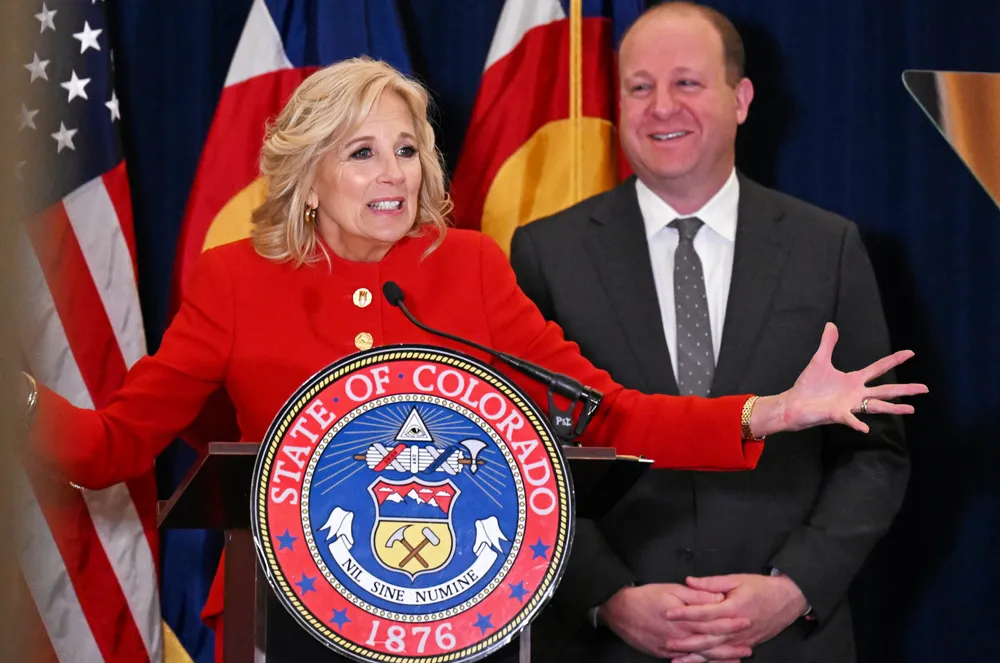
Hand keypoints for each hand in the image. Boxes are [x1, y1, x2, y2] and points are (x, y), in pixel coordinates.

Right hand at [598, 584, 752, 659]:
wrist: (618, 611)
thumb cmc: (645, 597)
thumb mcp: (671, 590)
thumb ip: (696, 596)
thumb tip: (717, 598)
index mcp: (685, 619)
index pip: (713, 621)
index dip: (731, 623)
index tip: (746, 622)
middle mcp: (680, 636)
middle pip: (710, 643)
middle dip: (730, 647)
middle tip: (749, 648)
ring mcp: (672, 648)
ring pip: (700, 656)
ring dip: (719, 659)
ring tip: (736, 660)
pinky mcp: (663, 654)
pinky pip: (686, 661)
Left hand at [662, 573, 808, 660]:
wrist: (787, 601)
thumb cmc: (762, 588)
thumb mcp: (737, 579)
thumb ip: (711, 583)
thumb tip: (689, 581)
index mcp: (732, 608)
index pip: (704, 612)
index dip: (685, 613)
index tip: (668, 613)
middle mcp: (736, 627)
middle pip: (707, 637)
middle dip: (686, 642)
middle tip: (668, 643)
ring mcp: (741, 640)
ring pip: (716, 652)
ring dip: (696, 657)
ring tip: (677, 661)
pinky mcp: (745, 646)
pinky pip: (726, 657)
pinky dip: (711, 662)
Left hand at [751, 323, 926, 436]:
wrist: (793, 404)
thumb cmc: (808, 386)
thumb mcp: (819, 360)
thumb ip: (828, 344)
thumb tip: (831, 324)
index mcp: (854, 380)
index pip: (879, 368)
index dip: (894, 360)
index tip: (911, 352)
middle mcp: (856, 394)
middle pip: (885, 390)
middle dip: (905, 389)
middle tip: (925, 389)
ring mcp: (849, 405)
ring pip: (876, 407)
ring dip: (893, 408)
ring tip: (911, 409)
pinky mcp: (837, 414)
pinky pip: (849, 419)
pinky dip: (857, 423)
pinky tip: (866, 428)